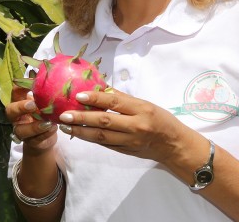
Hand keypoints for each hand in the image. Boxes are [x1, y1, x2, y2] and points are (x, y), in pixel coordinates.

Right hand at [5, 86, 56, 153]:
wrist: (45, 137)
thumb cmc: (43, 114)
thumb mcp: (44, 102)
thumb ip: (44, 92)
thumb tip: (46, 72)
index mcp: (19, 103)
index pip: (15, 92)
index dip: (22, 86)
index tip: (34, 82)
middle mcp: (17, 117)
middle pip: (10, 111)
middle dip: (20, 107)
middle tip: (33, 104)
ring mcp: (22, 131)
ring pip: (22, 130)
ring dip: (35, 126)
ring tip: (48, 122)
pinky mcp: (31, 142)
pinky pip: (36, 139)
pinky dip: (45, 133)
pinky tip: (54, 128)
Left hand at [57, 89, 194, 165]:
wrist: (174, 145)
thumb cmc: (160, 119)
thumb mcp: (145, 104)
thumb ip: (122, 98)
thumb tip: (99, 87)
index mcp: (141, 110)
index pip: (114, 103)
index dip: (95, 99)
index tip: (78, 96)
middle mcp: (136, 126)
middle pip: (104, 122)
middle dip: (82, 118)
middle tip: (64, 115)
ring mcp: (130, 141)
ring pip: (101, 137)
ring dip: (81, 132)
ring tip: (65, 126)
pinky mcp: (125, 151)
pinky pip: (105, 144)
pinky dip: (90, 138)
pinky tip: (78, 133)